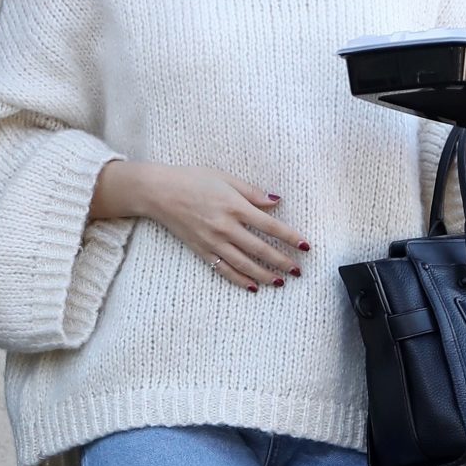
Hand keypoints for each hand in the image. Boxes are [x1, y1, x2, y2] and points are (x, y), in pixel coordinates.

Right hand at [90, 161, 310, 291]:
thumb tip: (276, 202)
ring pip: (244, 264)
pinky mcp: (202, 251)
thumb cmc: (193, 180)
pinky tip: (253, 287)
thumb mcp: (225, 178)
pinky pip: (224, 270)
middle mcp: (226, 227)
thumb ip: (252, 192)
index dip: (290, 237)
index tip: (305, 247)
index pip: (270, 226)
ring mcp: (213, 242)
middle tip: (298, 271)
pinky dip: (240, 280)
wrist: (159, 192)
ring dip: (264, 275)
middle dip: (282, 261)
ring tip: (280, 282)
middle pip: (260, 249)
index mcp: (234, 206)